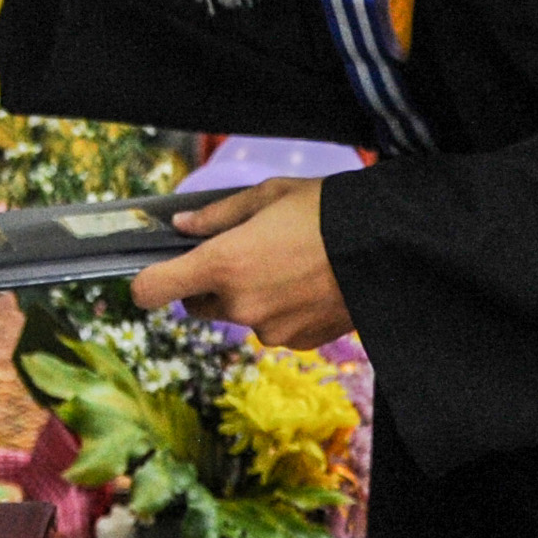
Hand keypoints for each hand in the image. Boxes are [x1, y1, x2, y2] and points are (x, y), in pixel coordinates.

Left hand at [131, 180, 355, 348]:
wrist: (390, 248)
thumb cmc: (327, 211)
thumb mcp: (268, 195)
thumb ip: (217, 216)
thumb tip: (182, 227)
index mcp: (224, 264)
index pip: (153, 290)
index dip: (147, 281)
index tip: (156, 271)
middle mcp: (240, 304)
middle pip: (197, 304)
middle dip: (208, 284)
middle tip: (242, 253)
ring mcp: (269, 329)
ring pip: (239, 315)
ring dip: (249, 297)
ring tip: (287, 264)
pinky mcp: (298, 343)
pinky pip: (273, 327)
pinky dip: (280, 311)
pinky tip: (308, 284)